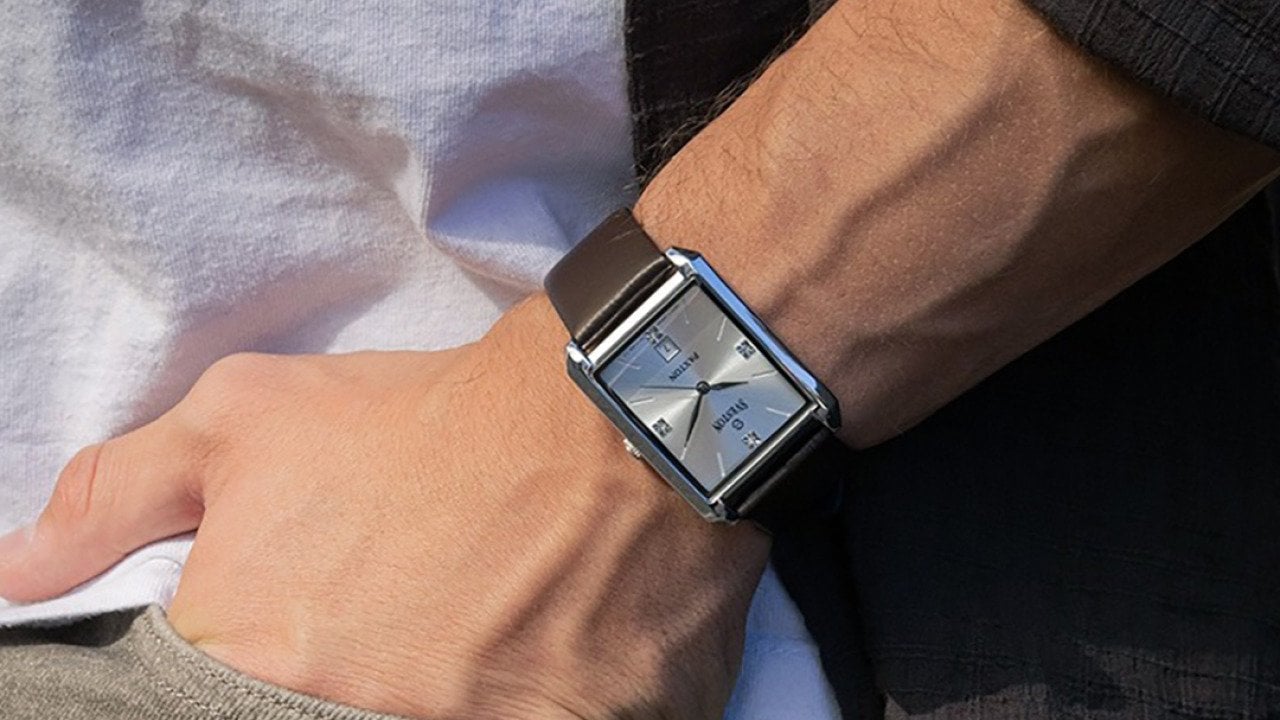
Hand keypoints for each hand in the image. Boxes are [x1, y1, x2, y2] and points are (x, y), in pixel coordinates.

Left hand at [0, 296, 768, 719]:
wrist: (610, 420)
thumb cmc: (424, 425)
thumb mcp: (246, 420)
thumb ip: (121, 494)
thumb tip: (23, 568)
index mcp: (262, 671)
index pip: (212, 701)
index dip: (268, 667)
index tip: (314, 638)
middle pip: (332, 712)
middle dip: (364, 674)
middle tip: (411, 621)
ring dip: (451, 687)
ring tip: (478, 626)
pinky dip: (532, 697)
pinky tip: (543, 646)